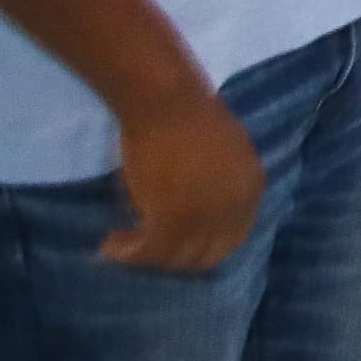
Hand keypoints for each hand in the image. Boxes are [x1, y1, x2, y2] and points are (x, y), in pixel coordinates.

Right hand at [104, 83, 263, 271]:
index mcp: (251, 188)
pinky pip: (148, 251)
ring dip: (145, 258)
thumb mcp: (225, 153)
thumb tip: (202, 210)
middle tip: (145, 250)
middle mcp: (234, 208)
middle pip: (205, 254)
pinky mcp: (171, 220)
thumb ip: (221, 184)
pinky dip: (126, 253)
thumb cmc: (189, 115)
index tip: (172, 243)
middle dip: (174, 257)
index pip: (230, 236)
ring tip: (119, 245)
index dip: (200, 245)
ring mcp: (205, 217)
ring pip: (174, 257)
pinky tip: (109, 246)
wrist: (168, 101)